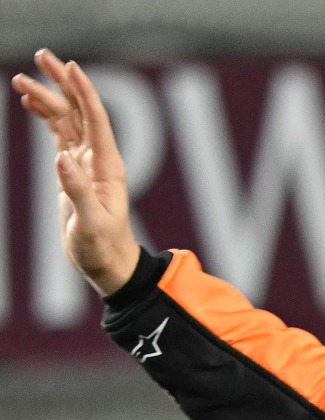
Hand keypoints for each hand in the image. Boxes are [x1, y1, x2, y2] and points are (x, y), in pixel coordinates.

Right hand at [11, 49, 138, 295]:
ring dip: (48, 98)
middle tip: (42, 56)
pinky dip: (46, 117)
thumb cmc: (103, 247)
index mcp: (107, 167)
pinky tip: (30, 103)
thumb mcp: (90, 224)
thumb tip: (61, 157)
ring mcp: (85, 163)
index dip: (84, 92)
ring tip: (20, 80)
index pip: (96, 120)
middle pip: (80, 112)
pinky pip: (59, 135)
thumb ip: (77, 190)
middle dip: (62, 84)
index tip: (70, 67)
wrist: (108, 263)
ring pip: (66, 121)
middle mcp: (98, 159)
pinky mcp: (73, 171)